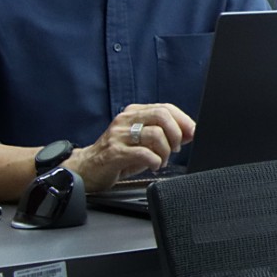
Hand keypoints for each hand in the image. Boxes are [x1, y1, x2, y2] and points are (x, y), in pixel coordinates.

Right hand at [66, 103, 194, 191]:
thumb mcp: (142, 141)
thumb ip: (164, 134)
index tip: (191, 133)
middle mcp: (125, 120)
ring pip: (155, 134)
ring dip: (165, 151)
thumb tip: (190, 132)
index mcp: (134, 113)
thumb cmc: (118, 155)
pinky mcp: (114, 152)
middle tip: (176, 148)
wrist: (86, 169)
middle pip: (162, 116)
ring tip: (162, 160)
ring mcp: (118, 135)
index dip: (183, 120)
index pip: (165, 108)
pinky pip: (144, 153)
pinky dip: (155, 160)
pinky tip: (154, 165)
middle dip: (176, 133)